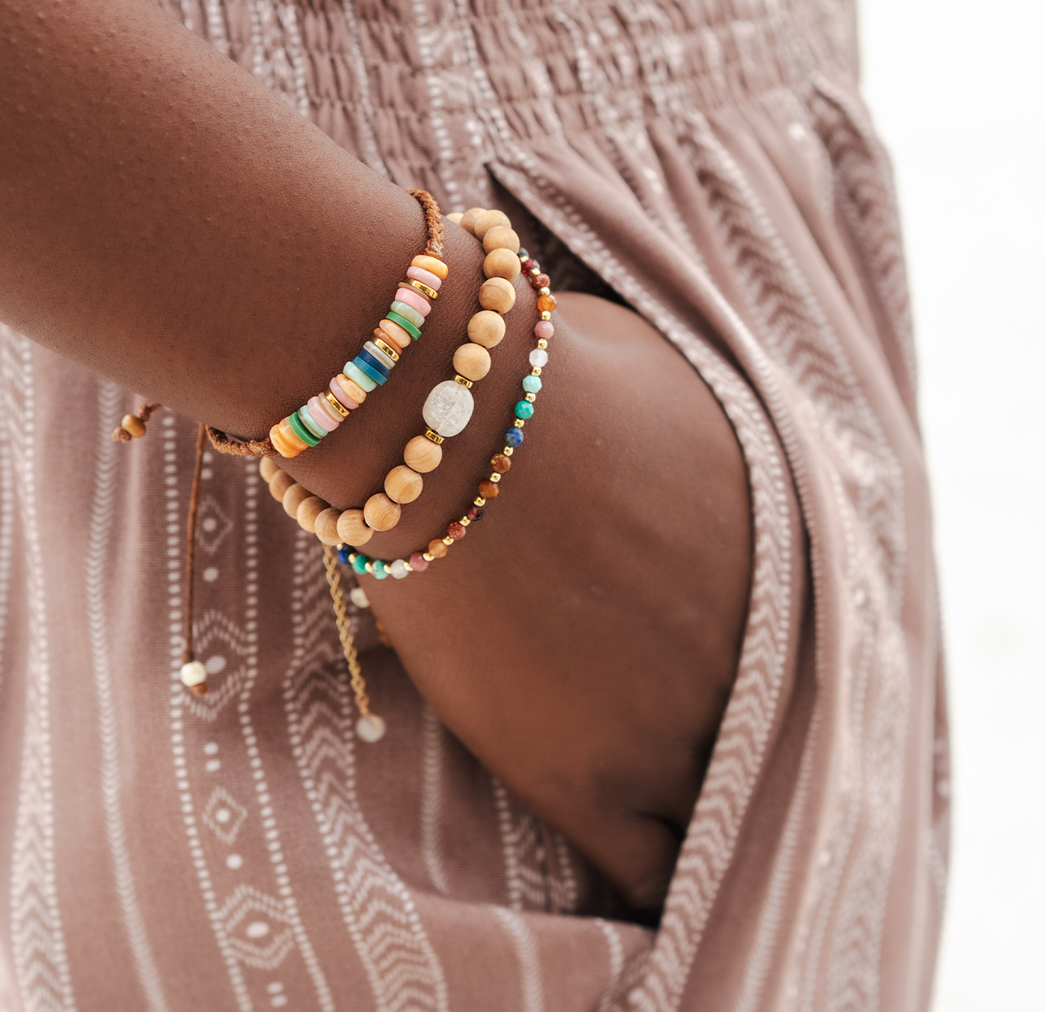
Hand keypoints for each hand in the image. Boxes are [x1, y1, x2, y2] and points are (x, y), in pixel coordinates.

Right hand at [290, 290, 752, 910]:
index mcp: (777, 555)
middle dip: (719, 720)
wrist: (441, 419)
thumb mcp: (668, 371)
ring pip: (713, 799)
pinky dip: (643, 865)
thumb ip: (706, 422)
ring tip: (648, 794)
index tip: (708, 659)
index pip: (796, 639)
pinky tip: (628, 854)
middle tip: (670, 724)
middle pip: (761, 723)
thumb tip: (697, 426)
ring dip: (686, 796)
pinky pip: (646, 863)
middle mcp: (749, 646)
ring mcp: (673, 718)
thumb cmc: (536, 372)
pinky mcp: (587, 773)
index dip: (745, 654)